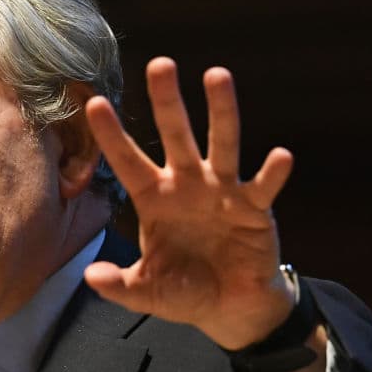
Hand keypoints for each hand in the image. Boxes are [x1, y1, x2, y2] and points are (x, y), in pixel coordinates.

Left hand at [83, 57, 296, 349]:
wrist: (230, 307)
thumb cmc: (185, 291)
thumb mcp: (147, 292)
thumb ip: (120, 285)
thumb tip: (91, 277)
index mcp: (156, 200)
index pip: (129, 163)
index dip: (112, 136)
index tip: (94, 103)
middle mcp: (188, 186)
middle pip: (176, 137)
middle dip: (167, 102)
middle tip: (160, 64)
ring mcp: (223, 192)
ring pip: (221, 144)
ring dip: (221, 112)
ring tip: (217, 76)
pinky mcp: (255, 208)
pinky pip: (263, 186)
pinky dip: (273, 172)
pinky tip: (280, 156)